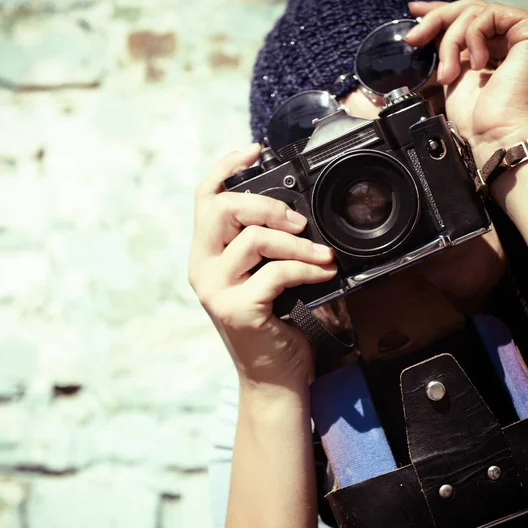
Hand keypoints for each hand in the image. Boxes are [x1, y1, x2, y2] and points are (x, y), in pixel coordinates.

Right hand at [188, 144, 336, 393]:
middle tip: (300, 223)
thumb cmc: (273, 323)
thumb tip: (295, 211)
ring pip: (254, 239)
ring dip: (298, 243)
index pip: (203, 198)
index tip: (254, 151)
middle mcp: (203, 268)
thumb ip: (264, 246)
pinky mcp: (238, 309)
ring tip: (323, 255)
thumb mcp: (263, 276)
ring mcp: (216, 290)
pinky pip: (276, 272)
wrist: (274, 376)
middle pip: (222, 209)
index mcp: (206, 255)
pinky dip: (307, 268)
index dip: (224, 167)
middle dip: (269, 206)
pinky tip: (324, 273)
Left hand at [406, 0, 527, 163]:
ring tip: (447, 75)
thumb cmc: (475, 119)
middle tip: (414, 40)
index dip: (440, 11)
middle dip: (437, 21)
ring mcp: (525, 31)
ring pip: (474, 13)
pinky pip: (489, 15)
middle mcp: (513, 35)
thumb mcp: (452, 73)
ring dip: (451, 43)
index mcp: (496, 45)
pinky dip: (472, 38)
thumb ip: (448, 48)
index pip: (469, 16)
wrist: (493, 136)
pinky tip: (475, 66)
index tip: (414, 14)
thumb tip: (426, 28)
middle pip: (470, 8)